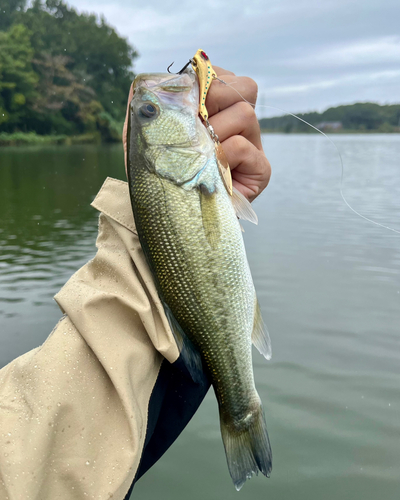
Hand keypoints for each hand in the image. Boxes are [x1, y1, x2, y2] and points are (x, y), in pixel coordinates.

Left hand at [123, 67, 270, 202]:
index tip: (185, 102)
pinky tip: (211, 168)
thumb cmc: (158, 168)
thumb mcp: (148, 130)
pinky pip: (244, 147)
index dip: (204, 82)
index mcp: (219, 109)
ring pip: (245, 113)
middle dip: (214, 97)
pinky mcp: (260, 170)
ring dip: (214, 129)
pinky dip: (223, 153)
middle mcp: (240, 124)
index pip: (224, 76)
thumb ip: (151, 101)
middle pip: (245, 87)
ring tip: (198, 151)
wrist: (166, 209)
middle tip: (194, 122)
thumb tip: (154, 80)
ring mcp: (253, 146)